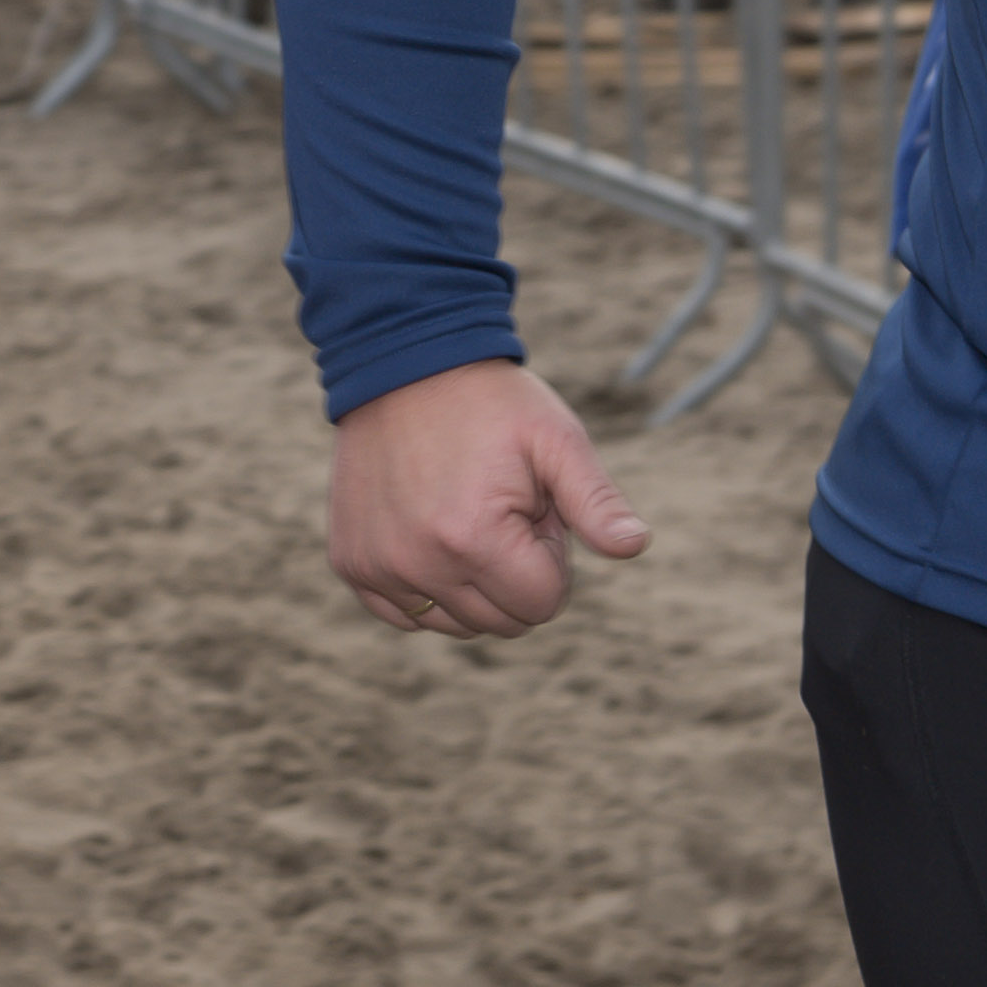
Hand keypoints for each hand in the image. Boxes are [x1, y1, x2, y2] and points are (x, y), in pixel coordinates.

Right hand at [326, 358, 647, 637]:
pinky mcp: (352, 563)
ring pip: (455, 624)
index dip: (550, 554)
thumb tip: (634, 546)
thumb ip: (596, 501)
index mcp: (474, 539)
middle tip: (499, 506)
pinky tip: (427, 534)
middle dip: (514, 572)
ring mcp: (378, 566)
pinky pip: (404, 614)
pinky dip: (425, 587)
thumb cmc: (491, 403)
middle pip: (502, 622)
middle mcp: (418, 563)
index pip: (543, 603)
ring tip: (463, 513)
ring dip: (471, 584)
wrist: (401, 362)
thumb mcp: (555, 440)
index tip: (531, 505)